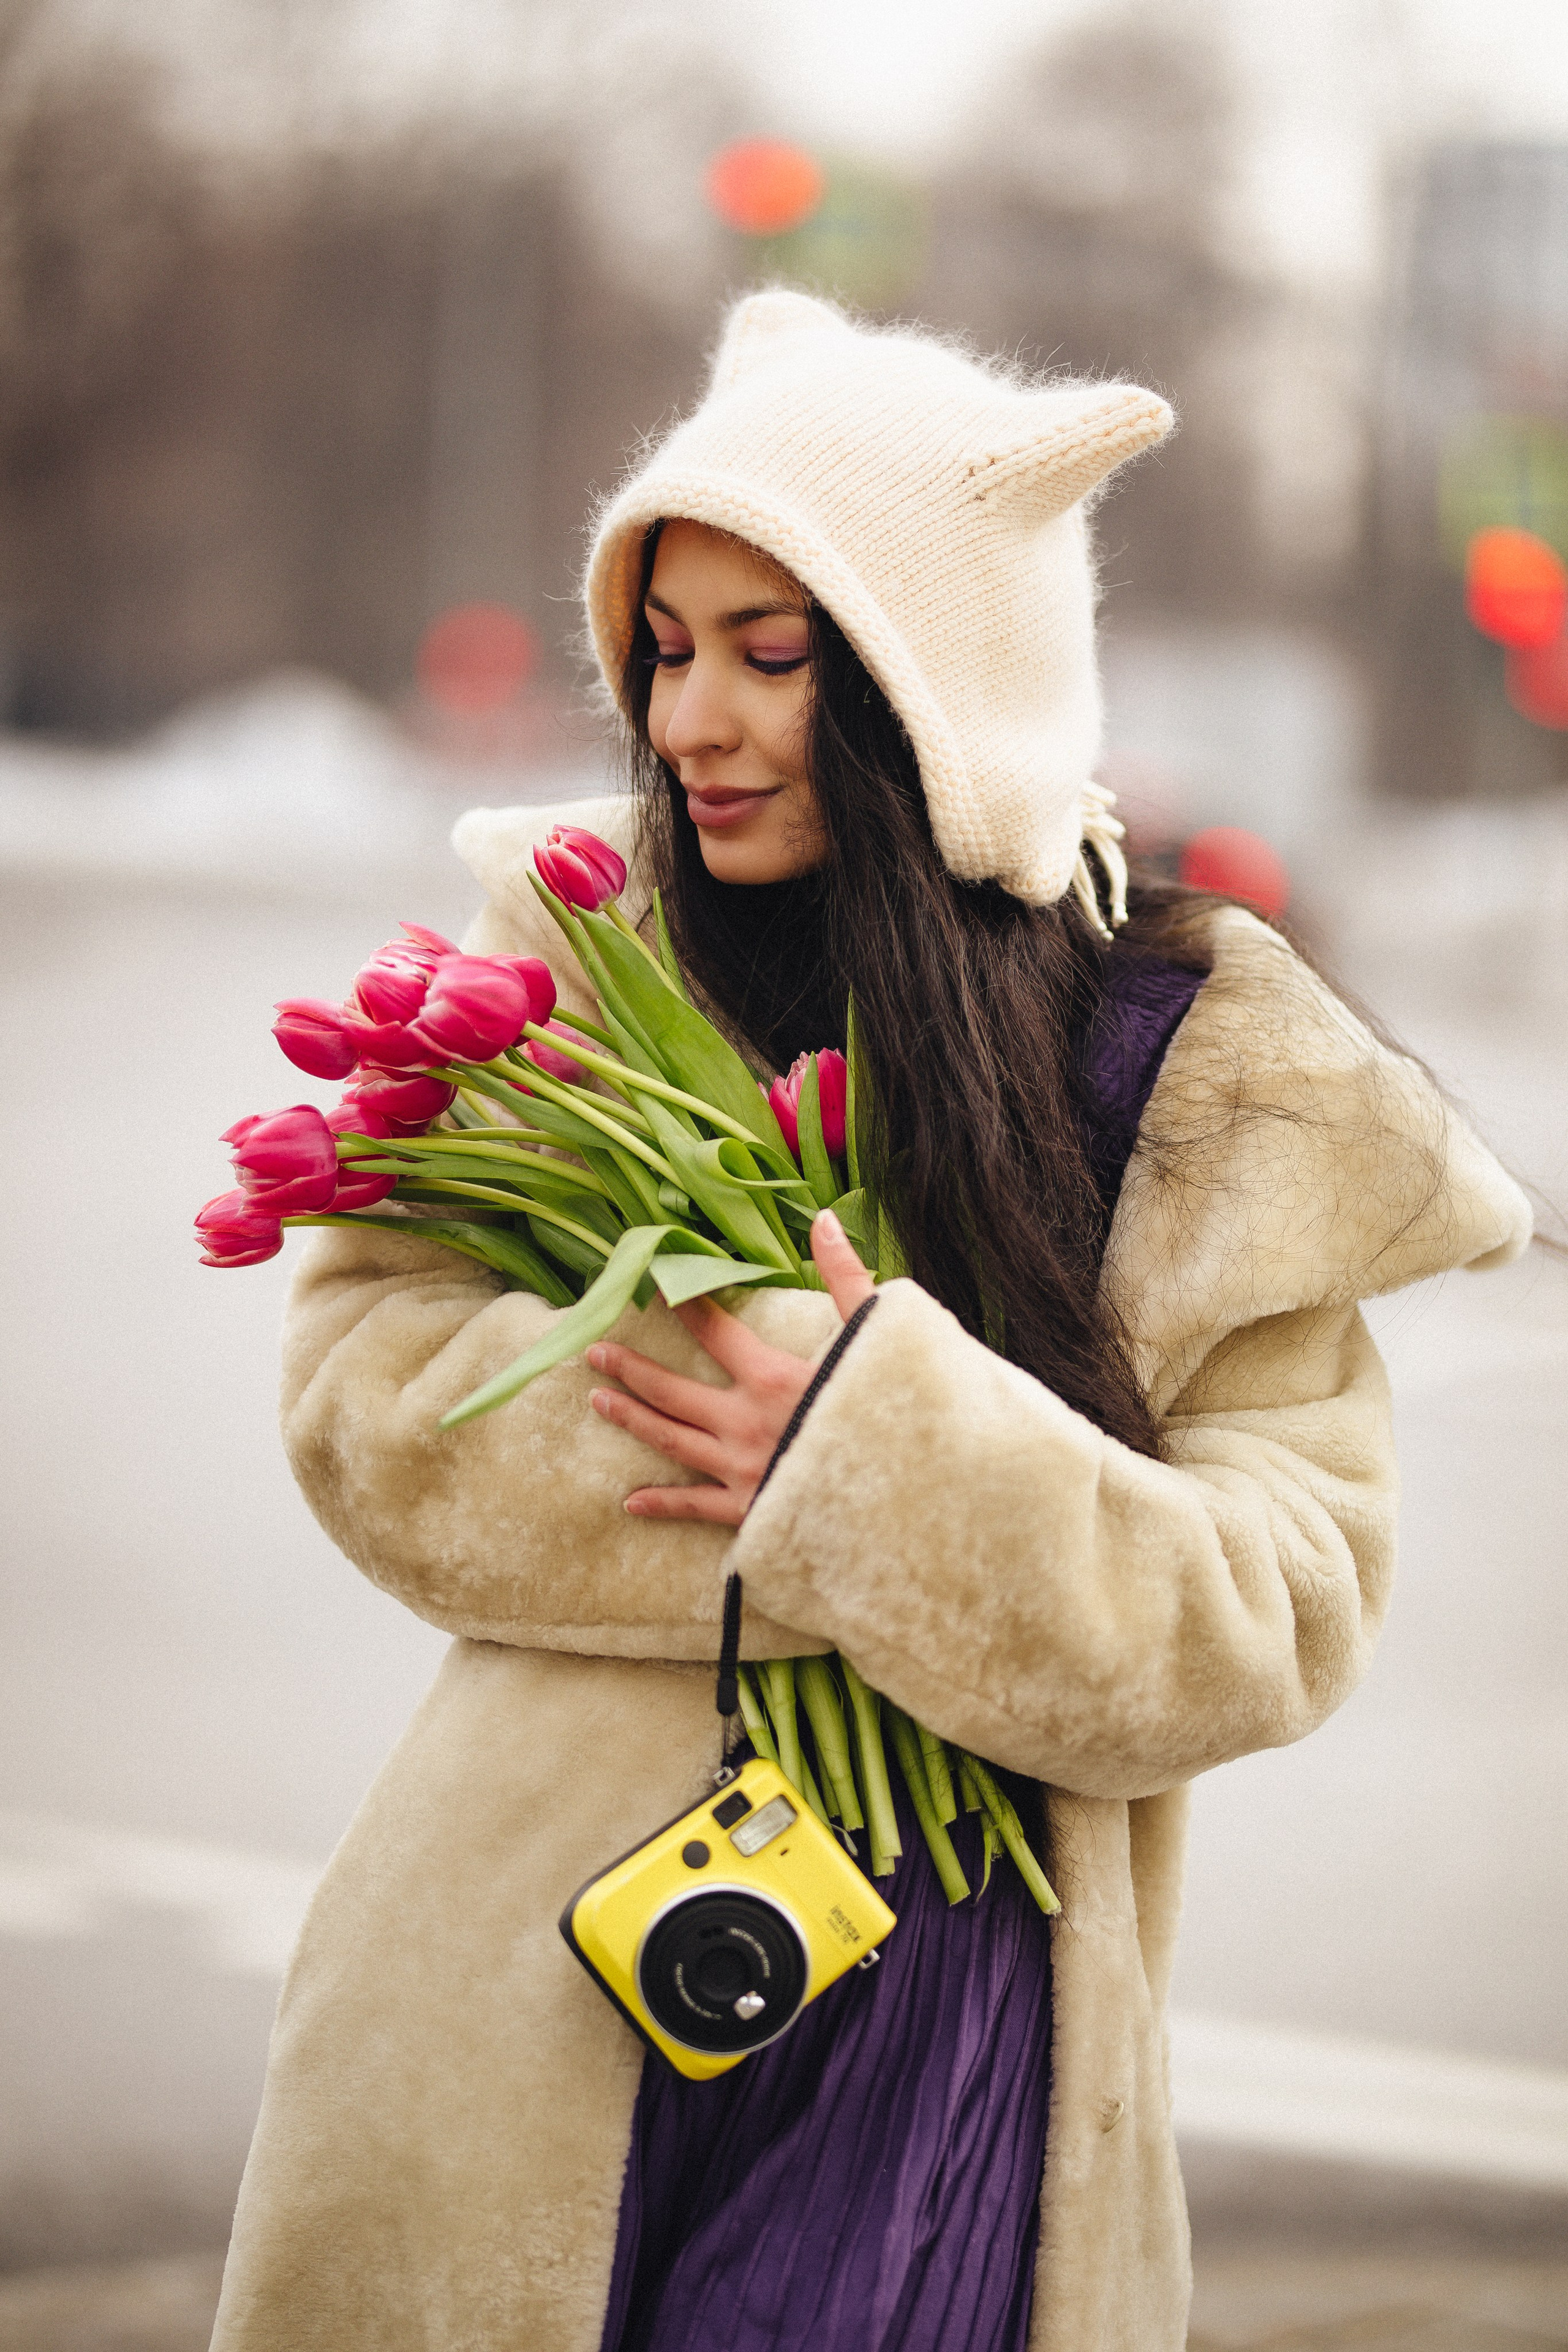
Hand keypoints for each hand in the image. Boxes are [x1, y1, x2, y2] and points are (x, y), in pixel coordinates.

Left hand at [586, 1209, 874, 1525]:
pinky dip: (663, 1503)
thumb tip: (822, 1220)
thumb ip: (845, 1278)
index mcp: (772, 1377)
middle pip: (671, 1391)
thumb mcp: (876, 1337)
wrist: (904, 1500)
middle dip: (630, 1368)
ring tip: (598, 1402)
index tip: (651, 1285)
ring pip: (671, 1441)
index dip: (682, 1304)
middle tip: (593, 1352)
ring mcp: (742, 1470)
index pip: (714, 1331)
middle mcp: (744, 1423)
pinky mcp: (750, 1512)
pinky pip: (696, 1507)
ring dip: (632, 1419)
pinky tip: (631, 1501)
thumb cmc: (895, 1415)